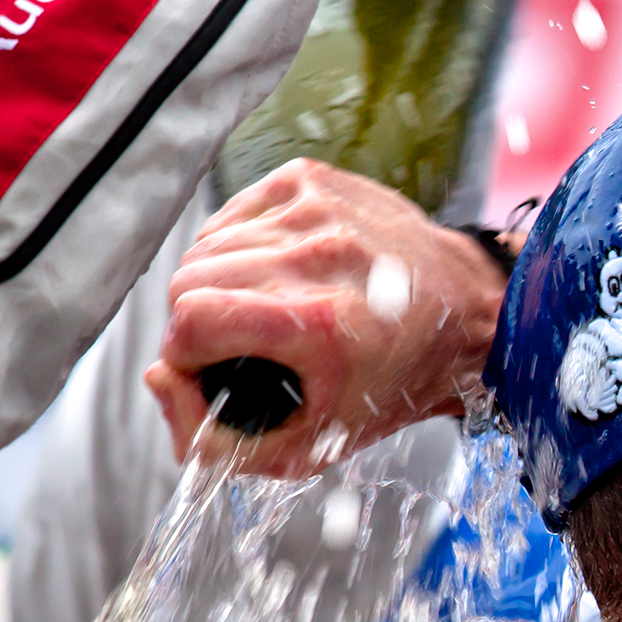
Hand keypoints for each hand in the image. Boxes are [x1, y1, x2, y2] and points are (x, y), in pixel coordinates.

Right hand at [146, 159, 501, 473]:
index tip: (208, 368)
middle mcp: (318, 254)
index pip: (192, 319)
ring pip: (204, 246)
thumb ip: (225, 438)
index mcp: (321, 321)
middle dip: (197, 323)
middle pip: (188, 281)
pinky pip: (231, 215)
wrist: (462, 311)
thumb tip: (160, 380)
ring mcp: (314, 208)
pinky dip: (237, 247)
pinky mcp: (310, 179)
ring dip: (216, 284)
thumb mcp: (316, 442)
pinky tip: (274, 271)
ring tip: (261, 310)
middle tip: (239, 345)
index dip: (185, 354)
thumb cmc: (393, 378)